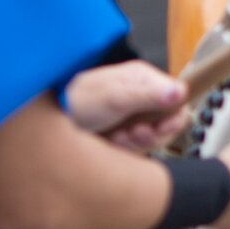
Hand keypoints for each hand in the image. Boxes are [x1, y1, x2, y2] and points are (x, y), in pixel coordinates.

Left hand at [64, 60, 189, 152]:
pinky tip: (112, 142)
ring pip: (153, 138)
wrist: (49, 120)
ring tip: (119, 136)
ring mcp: (132, 116)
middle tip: (135, 133)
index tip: (161, 127)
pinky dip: (126, 149)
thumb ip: (149, 96)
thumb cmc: (78, 100)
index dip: (173, 117)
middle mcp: (141, 96)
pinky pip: (137, 147)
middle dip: (152, 134)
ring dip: (137, 142)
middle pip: (168, 122)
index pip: (177, 99)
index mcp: (143, 79)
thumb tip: (180, 91)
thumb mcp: (115, 97)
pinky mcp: (123, 133)